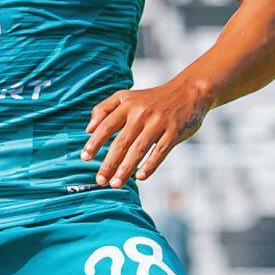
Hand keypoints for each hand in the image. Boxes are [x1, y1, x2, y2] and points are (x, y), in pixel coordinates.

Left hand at [81, 78, 212, 187]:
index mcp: (127, 105)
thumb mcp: (126, 97)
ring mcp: (158, 123)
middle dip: (109, 163)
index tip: (85, 158)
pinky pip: (159, 152)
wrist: (189, 91)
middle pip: (121, 142)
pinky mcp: (174, 132)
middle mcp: (141, 113)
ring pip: (138, 149)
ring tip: (115, 184)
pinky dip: (150, 165)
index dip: (94, 143)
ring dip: (126, 168)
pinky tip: (140, 177)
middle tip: (100, 180)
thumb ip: (104, 109)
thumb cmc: (152, 99)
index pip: (106, 125)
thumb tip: (88, 129)